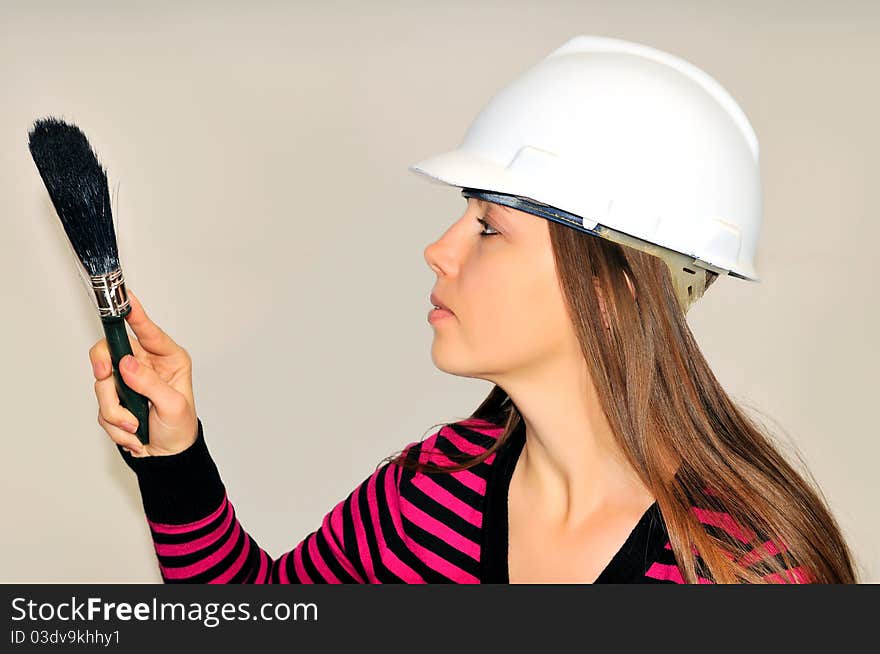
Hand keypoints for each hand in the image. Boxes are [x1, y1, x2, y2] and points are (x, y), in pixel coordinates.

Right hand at [89, 289, 197, 457]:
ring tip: (136, 426)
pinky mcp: (114, 399)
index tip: (126, 298)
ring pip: (102, 383)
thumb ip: (150, 384)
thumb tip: (126, 364)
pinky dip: (115, 423)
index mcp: (168, 359)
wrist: (168, 456)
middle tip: (105, 375)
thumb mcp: (172, 405)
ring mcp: (127, 381)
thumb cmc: (179, 427)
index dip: (135, 314)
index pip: (148, 331)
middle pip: (110, 350)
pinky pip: (101, 406)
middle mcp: (145, 365)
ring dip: (115, 410)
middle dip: (105, 367)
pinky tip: (133, 433)